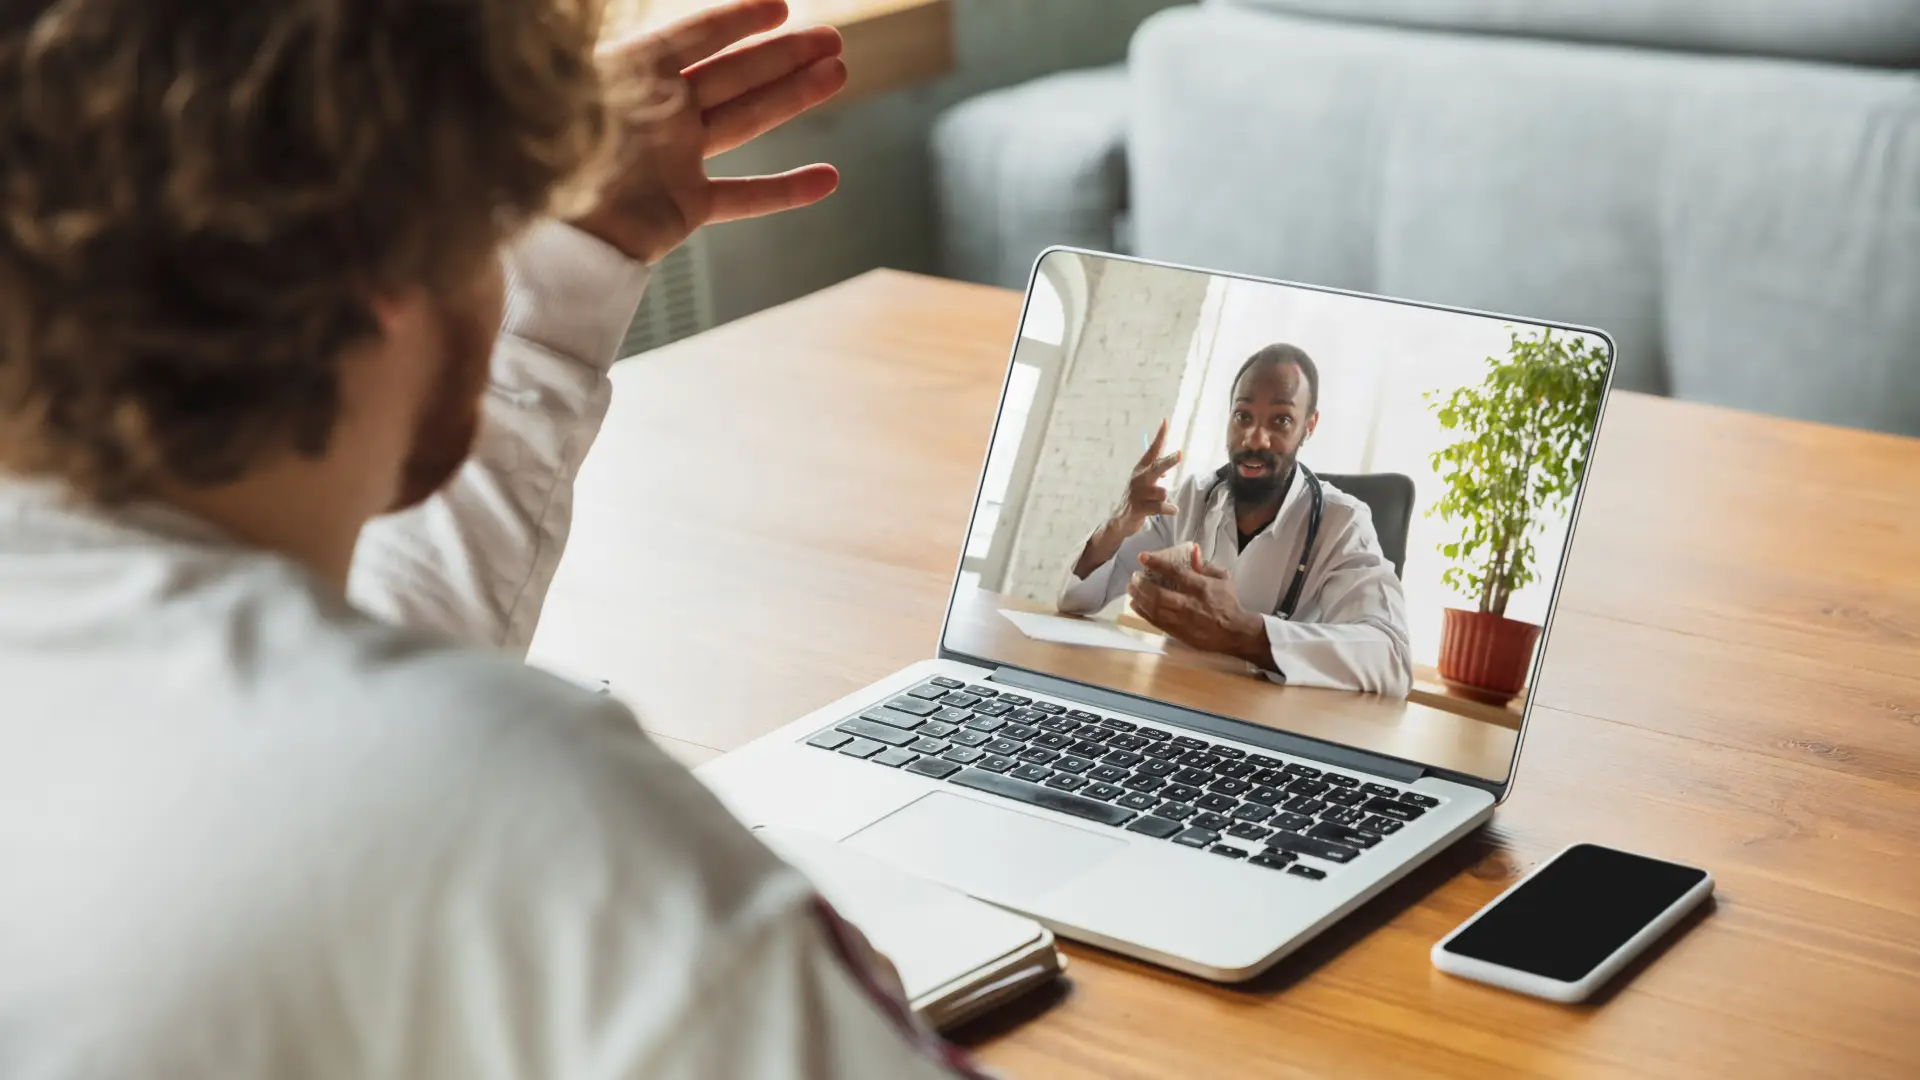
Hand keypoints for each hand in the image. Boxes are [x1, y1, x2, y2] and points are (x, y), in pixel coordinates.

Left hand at [573, 1, 846, 263]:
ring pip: (747, 120)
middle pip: (733, 73)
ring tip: (837, 72)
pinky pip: (744, 195)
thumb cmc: (551, 160)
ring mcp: (675, 158)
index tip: (780, 5)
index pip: (693, 36)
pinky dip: (785, 190)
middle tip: (831, 39)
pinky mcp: (684, 206)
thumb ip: (611, 55)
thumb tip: (633, 33)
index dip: (737, 18)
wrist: (552, 240)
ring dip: (794, 97)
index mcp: (630, 75)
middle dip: (784, 54)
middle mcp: (659, 112)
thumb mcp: (575, 87)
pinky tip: (827, 178)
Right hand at [1116, 418, 1180, 531]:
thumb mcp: (1145, 483)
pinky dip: (1168, 509)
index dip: (1160, 436)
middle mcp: (1138, 478)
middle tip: (1180, 454)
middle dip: (1169, 461)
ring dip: (1165, 498)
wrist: (1119, 520)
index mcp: (1141, 469)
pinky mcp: (1138, 508)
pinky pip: (1159, 507)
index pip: (1152, 450)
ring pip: (1162, 492)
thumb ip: (1156, 474)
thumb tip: (1166, 471)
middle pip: (1157, 467)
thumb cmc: (1137, 499)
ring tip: (1159, 502)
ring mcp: (1137, 493)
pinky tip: (1173, 510)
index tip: (1165, 421)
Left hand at [1128, 544, 1272, 667]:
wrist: (1235, 633)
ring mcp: (1183, 621)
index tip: (1143, 557)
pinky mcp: (1179, 633)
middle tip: (1133, 576)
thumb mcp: (1223, 579)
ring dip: (1139, 598)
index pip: (1176, 573)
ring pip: (1155, 610)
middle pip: (1160, 594)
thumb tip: (1192, 551)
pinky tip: (1135, 605)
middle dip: (1142, 584)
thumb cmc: (1228, 602)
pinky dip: (1143, 613)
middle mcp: (1190, 605)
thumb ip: (1206, 565)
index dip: (1157, 564)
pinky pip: (1157, 623)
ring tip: (1131, 588)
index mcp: (1202, 588)